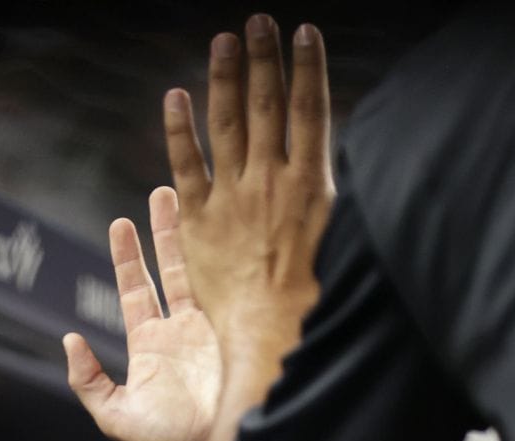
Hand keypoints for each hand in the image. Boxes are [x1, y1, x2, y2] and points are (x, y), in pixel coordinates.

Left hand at [63, 187, 220, 440]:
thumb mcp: (117, 417)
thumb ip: (89, 381)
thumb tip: (69, 338)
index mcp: (150, 344)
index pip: (135, 291)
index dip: (127, 258)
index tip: (121, 223)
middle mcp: (180, 331)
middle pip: (168, 271)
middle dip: (162, 233)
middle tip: (161, 193)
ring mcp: (210, 328)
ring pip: (198, 272)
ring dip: (191, 238)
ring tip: (188, 199)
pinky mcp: (237, 331)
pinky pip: (229, 290)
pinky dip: (225, 263)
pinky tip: (226, 231)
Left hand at [163, 16, 331, 340]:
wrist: (270, 335)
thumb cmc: (314, 300)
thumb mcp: (340, 241)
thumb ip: (331, 197)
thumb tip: (337, 164)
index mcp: (312, 185)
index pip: (311, 111)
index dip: (307, 68)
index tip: (304, 32)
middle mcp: (271, 182)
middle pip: (268, 106)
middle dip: (264, 60)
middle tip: (258, 22)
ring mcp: (233, 198)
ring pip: (228, 125)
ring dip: (225, 79)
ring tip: (224, 41)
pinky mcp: (199, 221)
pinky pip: (185, 164)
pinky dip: (179, 129)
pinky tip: (175, 96)